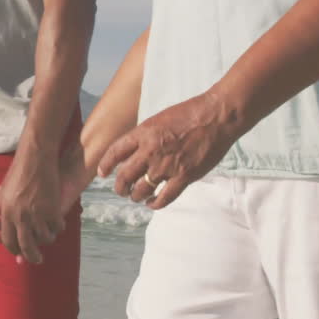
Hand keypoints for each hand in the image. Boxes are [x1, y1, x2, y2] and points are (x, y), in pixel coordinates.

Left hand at [0, 141, 90, 262]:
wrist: (36, 157)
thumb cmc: (19, 171)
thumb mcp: (4, 190)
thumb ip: (2, 207)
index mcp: (6, 213)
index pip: (8, 241)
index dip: (14, 250)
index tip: (20, 254)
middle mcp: (20, 217)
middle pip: (26, 247)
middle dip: (32, 257)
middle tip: (37, 260)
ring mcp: (37, 214)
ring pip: (44, 238)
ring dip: (47, 240)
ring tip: (49, 237)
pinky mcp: (52, 209)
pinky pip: (56, 227)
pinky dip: (58, 228)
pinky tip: (58, 225)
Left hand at [98, 92, 242, 209]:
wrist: (216, 116)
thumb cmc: (190, 114)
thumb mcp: (159, 119)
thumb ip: (145, 136)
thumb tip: (134, 152)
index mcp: (143, 133)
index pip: (115, 152)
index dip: (106, 165)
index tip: (102, 173)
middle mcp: (151, 151)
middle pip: (125, 176)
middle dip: (120, 187)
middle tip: (121, 191)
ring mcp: (167, 165)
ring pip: (142, 190)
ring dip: (136, 196)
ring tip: (137, 197)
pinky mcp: (184, 176)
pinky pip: (164, 198)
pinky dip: (155, 204)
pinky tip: (152, 204)